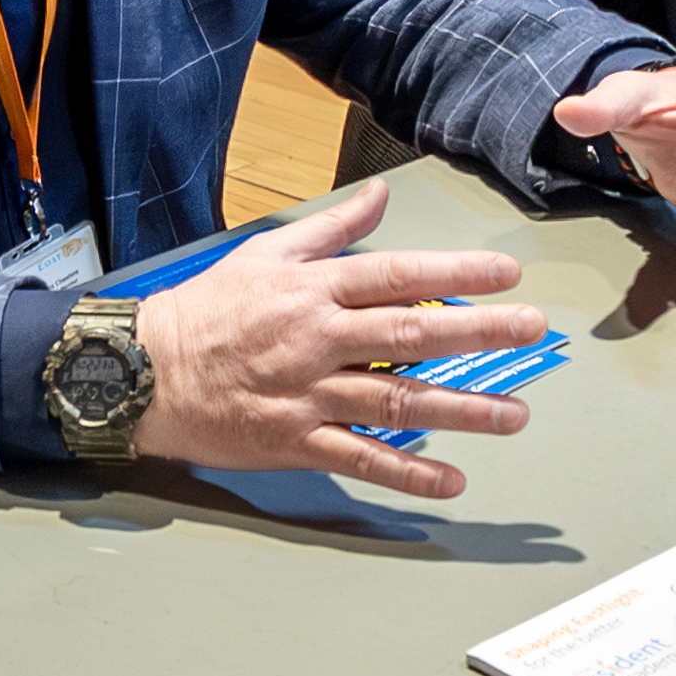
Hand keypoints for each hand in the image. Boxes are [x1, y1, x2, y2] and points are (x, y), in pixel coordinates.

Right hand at [126, 183, 552, 504]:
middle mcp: (317, 339)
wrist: (143, 373)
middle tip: (531, 329)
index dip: (454, 273)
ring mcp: (308, 393)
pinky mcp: (296, 440)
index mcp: (313, 289)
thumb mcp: (264, 253)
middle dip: (480, 332)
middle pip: (411, 334)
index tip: (505, 272)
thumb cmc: (205, 311)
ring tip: (514, 415)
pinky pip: (361, 458)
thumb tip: (380, 194)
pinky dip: (408, 473)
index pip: (397, 275)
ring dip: (462, 409)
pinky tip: (451, 482)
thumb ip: (331, 227)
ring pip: (397, 399)